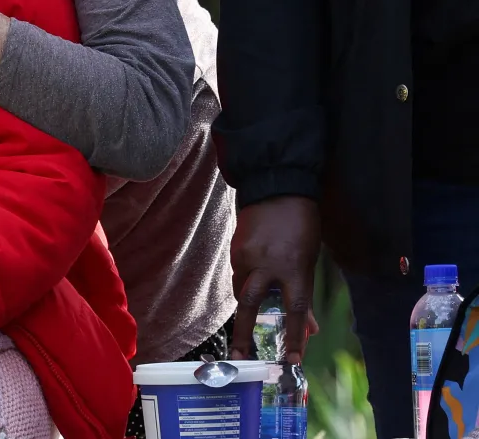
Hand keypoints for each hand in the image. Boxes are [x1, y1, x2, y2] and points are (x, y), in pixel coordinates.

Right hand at [229, 196, 322, 363]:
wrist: (276, 186)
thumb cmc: (301, 224)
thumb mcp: (310, 258)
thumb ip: (304, 292)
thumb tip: (310, 326)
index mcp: (294, 267)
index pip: (296, 309)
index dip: (296, 337)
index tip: (293, 360)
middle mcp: (267, 263)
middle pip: (250, 305)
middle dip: (244, 334)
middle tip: (239, 356)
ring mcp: (246, 255)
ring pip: (241, 290)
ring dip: (247, 302)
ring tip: (253, 306)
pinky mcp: (234, 247)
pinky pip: (238, 272)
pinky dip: (245, 279)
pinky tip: (253, 273)